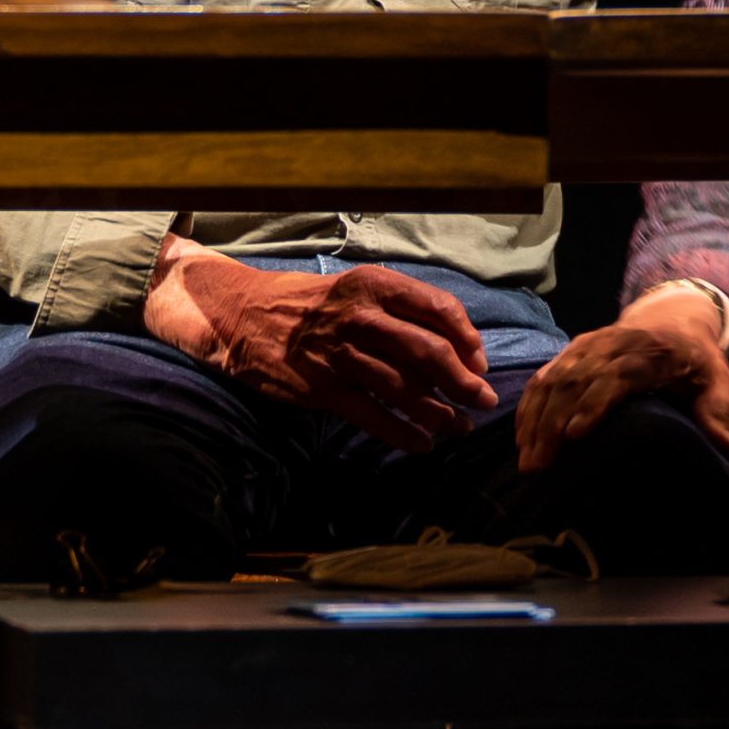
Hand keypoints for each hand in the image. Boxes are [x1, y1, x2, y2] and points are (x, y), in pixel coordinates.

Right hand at [149, 251, 495, 450]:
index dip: (468, 339)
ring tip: (459, 427)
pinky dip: (402, 433)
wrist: (243, 316)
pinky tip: (422, 444)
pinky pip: (371, 414)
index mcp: (375, 285)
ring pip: (403, 387)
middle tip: (485, 400)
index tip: (480, 363)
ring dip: (439, 413)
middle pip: (427, 351)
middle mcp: (359, 316)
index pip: (438, 308)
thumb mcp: (357, 291)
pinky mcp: (320, 386)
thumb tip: (456, 348)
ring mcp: (338, 353)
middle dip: (463, 382)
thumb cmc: (313, 306)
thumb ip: (400, 313)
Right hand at [512, 286, 728, 470]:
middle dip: (553, 423)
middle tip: (540, 465)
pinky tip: (521, 437)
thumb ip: (719, 412)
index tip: (575, 436)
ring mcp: (587, 345)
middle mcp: (612, 344)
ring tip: (528, 460)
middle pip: (576, 380)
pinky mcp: (571, 351)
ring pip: (554, 378)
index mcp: (650, 352)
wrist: (674, 318)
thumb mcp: (717, 382)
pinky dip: (529, 406)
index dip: (594, 404)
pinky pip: (544, 376)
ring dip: (536, 419)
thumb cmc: (696, 361)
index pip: (616, 375)